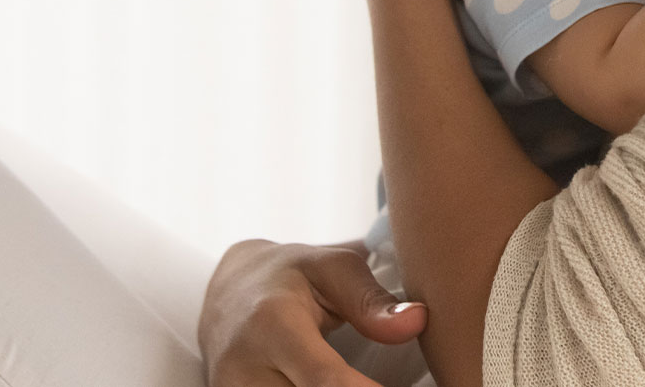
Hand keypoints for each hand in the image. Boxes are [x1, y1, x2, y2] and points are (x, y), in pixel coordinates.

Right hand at [199, 238, 425, 386]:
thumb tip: (418, 322)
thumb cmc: (291, 275)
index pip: (324, 378)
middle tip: (379, 377)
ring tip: (362, 376)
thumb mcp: (333, 268)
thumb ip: (373, 300)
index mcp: (274, 324)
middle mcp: (244, 370)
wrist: (226, 291)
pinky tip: (341, 382)